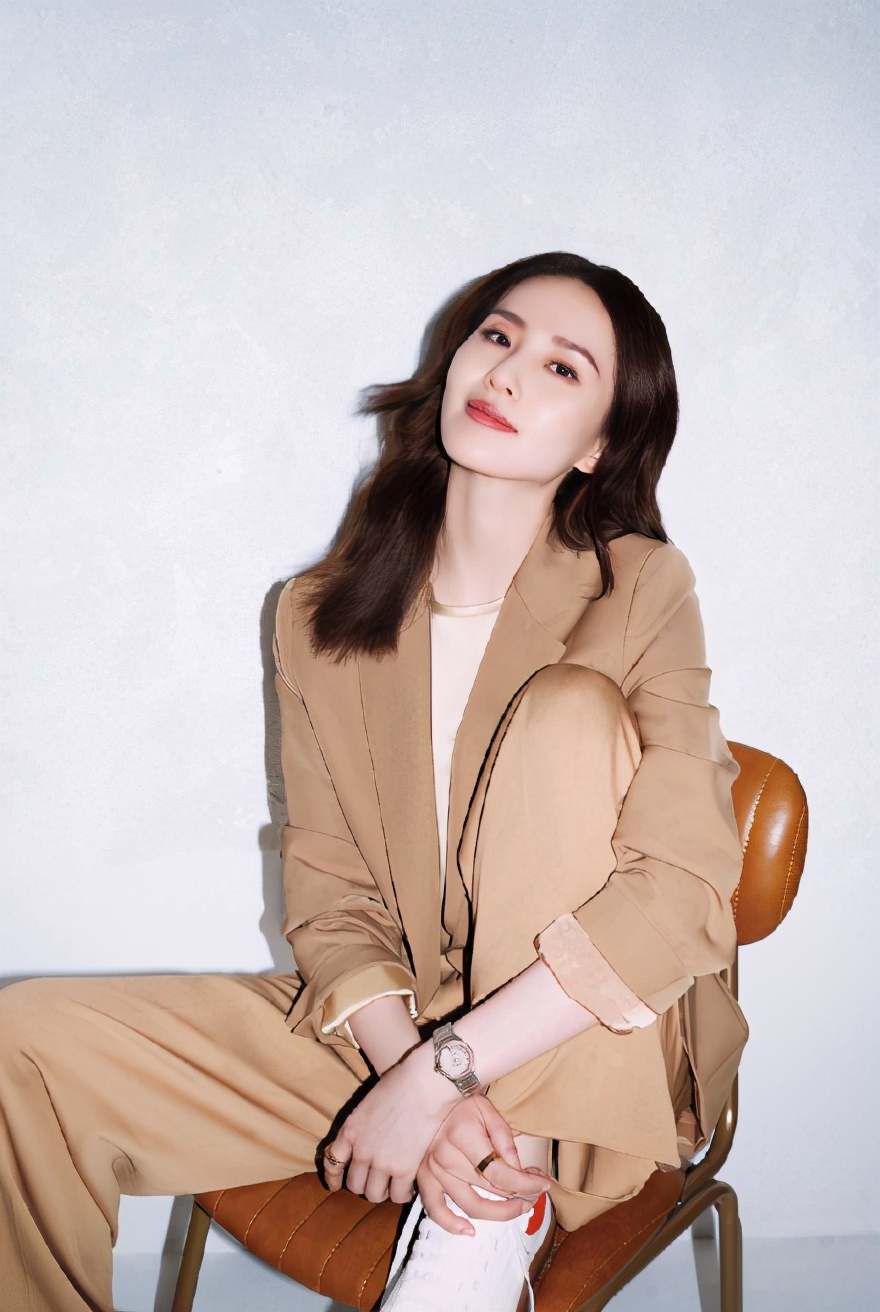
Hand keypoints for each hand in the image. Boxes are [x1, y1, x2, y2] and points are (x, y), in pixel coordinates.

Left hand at [322, 1044, 458, 1204]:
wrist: (423, 1085)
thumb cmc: (400, 1084)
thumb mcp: (369, 1104)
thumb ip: (363, 1126)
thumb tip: (369, 1138)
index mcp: (350, 1131)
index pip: (332, 1163)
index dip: (333, 1178)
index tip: (336, 1186)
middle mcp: (361, 1151)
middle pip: (354, 1184)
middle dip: (364, 1185)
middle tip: (376, 1181)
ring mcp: (381, 1162)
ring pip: (374, 1194)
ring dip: (382, 1192)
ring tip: (392, 1186)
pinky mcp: (404, 1169)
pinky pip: (398, 1195)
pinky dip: (403, 1193)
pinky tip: (409, 1186)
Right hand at [417, 1095, 553, 1234]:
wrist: (431, 1096)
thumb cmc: (463, 1104)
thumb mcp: (489, 1111)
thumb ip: (505, 1140)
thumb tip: (518, 1172)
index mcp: (463, 1136)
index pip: (500, 1173)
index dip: (526, 1184)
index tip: (544, 1185)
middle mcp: (445, 1156)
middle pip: (489, 1189)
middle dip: (519, 1195)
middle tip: (535, 1193)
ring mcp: (432, 1170)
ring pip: (469, 1204)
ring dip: (498, 1213)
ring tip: (518, 1208)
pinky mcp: (423, 1178)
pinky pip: (434, 1209)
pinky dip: (450, 1224)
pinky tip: (469, 1230)